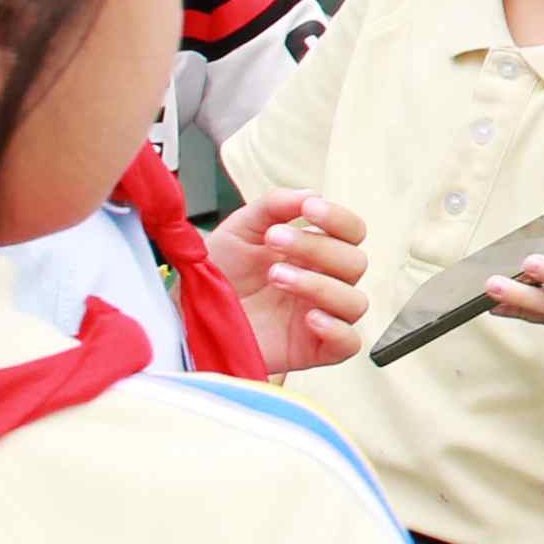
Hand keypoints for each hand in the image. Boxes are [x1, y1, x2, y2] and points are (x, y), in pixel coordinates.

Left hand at [208, 184, 373, 371]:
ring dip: (320, 285)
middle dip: (317, 247)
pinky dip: (337, 329)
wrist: (188, 315)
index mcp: (313, 251)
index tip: (308, 210)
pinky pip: (349, 343)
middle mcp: (323, 282)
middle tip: (274, 242)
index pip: (352, 232)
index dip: (339, 219)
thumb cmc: (219, 273)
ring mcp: (320, 316)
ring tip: (276, 277)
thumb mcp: (239, 230)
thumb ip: (273, 207)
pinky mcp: (312, 349)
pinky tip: (309, 318)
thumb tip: (310, 194)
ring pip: (355, 301)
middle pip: (355, 262)